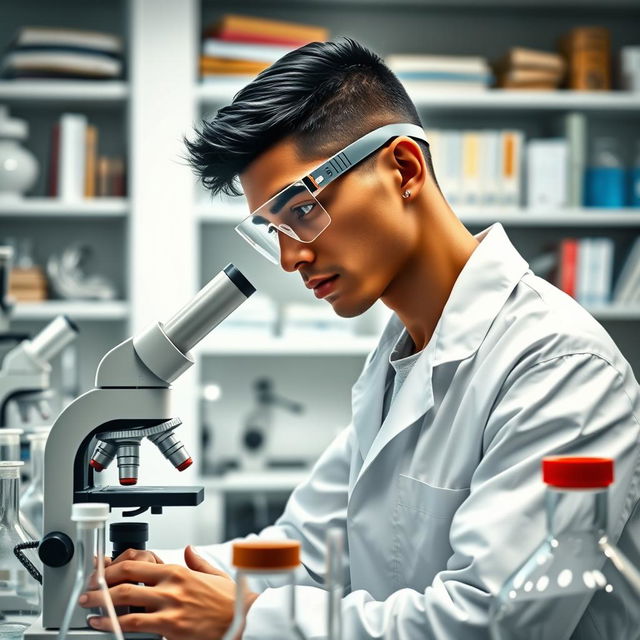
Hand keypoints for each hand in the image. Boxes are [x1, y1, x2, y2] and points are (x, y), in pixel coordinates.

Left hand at [81, 545, 257, 639]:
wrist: (243, 619)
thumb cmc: (229, 601)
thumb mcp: (214, 574)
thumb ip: (198, 562)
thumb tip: (189, 550)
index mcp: (178, 571)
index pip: (136, 564)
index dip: (112, 568)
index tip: (100, 571)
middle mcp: (171, 586)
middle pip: (125, 581)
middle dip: (100, 585)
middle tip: (87, 590)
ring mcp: (169, 607)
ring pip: (126, 604)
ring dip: (101, 606)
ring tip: (88, 608)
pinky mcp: (170, 628)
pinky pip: (136, 626)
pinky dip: (115, 626)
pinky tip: (105, 626)